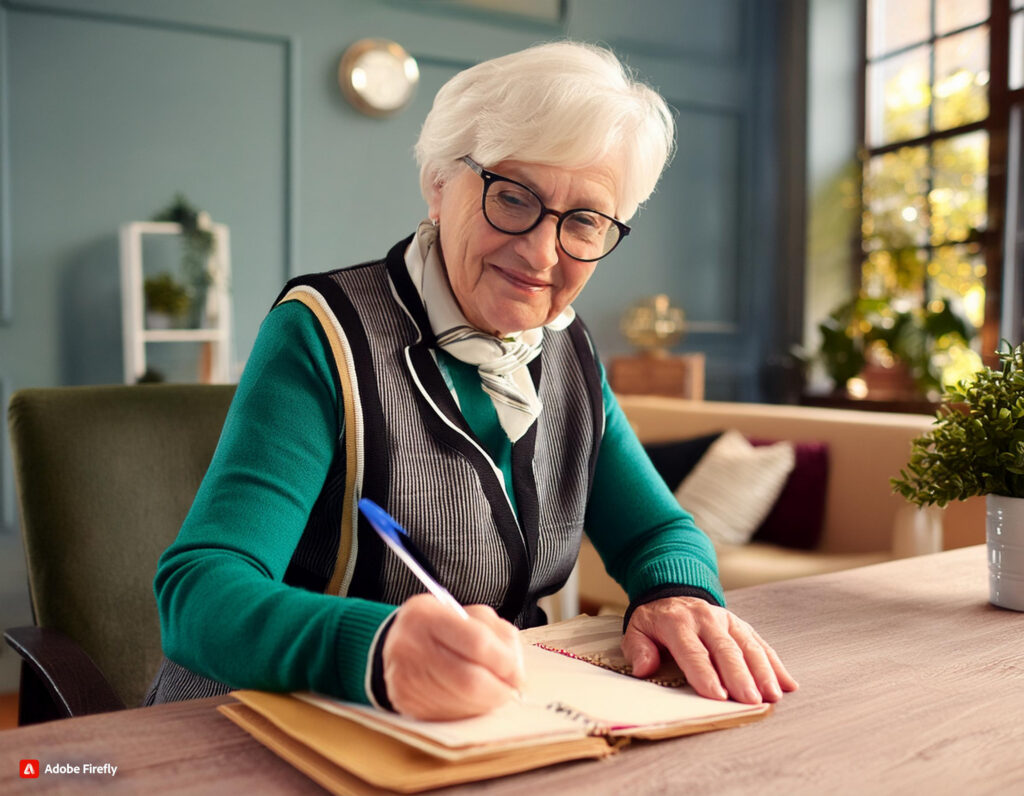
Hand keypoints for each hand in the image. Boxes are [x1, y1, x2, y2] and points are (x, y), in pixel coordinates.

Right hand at [382, 593, 525, 719]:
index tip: (516, 671)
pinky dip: (469, 711)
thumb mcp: (467, 615)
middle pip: (469, 680)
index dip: (504, 661)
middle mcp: (410, 646)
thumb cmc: (440, 627)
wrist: (397, 643)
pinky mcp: (405, 703)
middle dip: (499, 689)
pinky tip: (470, 699)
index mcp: (427, 616)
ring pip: (462, 702)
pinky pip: (449, 716)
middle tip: (510, 689)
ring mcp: (405, 678)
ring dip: (486, 702)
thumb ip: (497, 635)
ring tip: (490, 692)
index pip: (477, 643)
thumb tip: (516, 672)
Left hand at [622, 597, 797, 703]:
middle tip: (750, 700)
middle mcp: (706, 618)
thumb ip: (638, 648)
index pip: (692, 651)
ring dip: (762, 672)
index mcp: (677, 622)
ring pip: (748, 646)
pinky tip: (787, 683)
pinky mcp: (741, 625)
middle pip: (725, 649)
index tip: (717, 695)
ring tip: (772, 695)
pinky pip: (760, 644)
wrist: (672, 590)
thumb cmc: (655, 619)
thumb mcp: (637, 629)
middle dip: (739, 676)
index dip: (704, 674)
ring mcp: (727, 620)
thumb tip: (644, 669)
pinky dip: (775, 664)